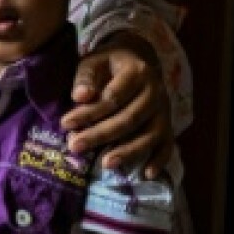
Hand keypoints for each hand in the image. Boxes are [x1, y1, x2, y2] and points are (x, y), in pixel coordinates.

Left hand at [61, 34, 171, 176]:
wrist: (138, 59)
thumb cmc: (109, 63)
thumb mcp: (94, 61)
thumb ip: (85, 78)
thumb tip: (80, 96)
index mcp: (137, 72)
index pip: (113, 97)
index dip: (89, 112)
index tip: (65, 123)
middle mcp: (155, 91)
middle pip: (129, 118)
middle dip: (101, 134)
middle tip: (75, 146)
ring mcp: (164, 110)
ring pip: (149, 134)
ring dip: (128, 151)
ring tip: (106, 163)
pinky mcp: (167, 124)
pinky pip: (168, 144)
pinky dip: (160, 160)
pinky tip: (147, 174)